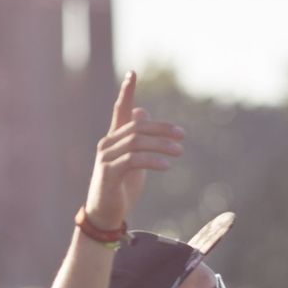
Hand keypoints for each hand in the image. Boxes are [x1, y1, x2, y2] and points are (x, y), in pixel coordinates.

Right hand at [84, 72, 185, 230]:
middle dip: (161, 128)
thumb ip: (138, 138)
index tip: (133, 73)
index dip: (126, 91)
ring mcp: (106, 157)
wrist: (105, 213)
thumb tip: (142, 111)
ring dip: (161, 145)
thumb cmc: (121, 187)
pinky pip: (132, 161)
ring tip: (180, 150)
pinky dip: (151, 161)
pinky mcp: (109, 173)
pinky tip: (167, 165)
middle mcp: (107, 143)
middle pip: (136, 127)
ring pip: (136, 142)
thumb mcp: (133, 159)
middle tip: (182, 134)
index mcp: (115, 139)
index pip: (119, 110)